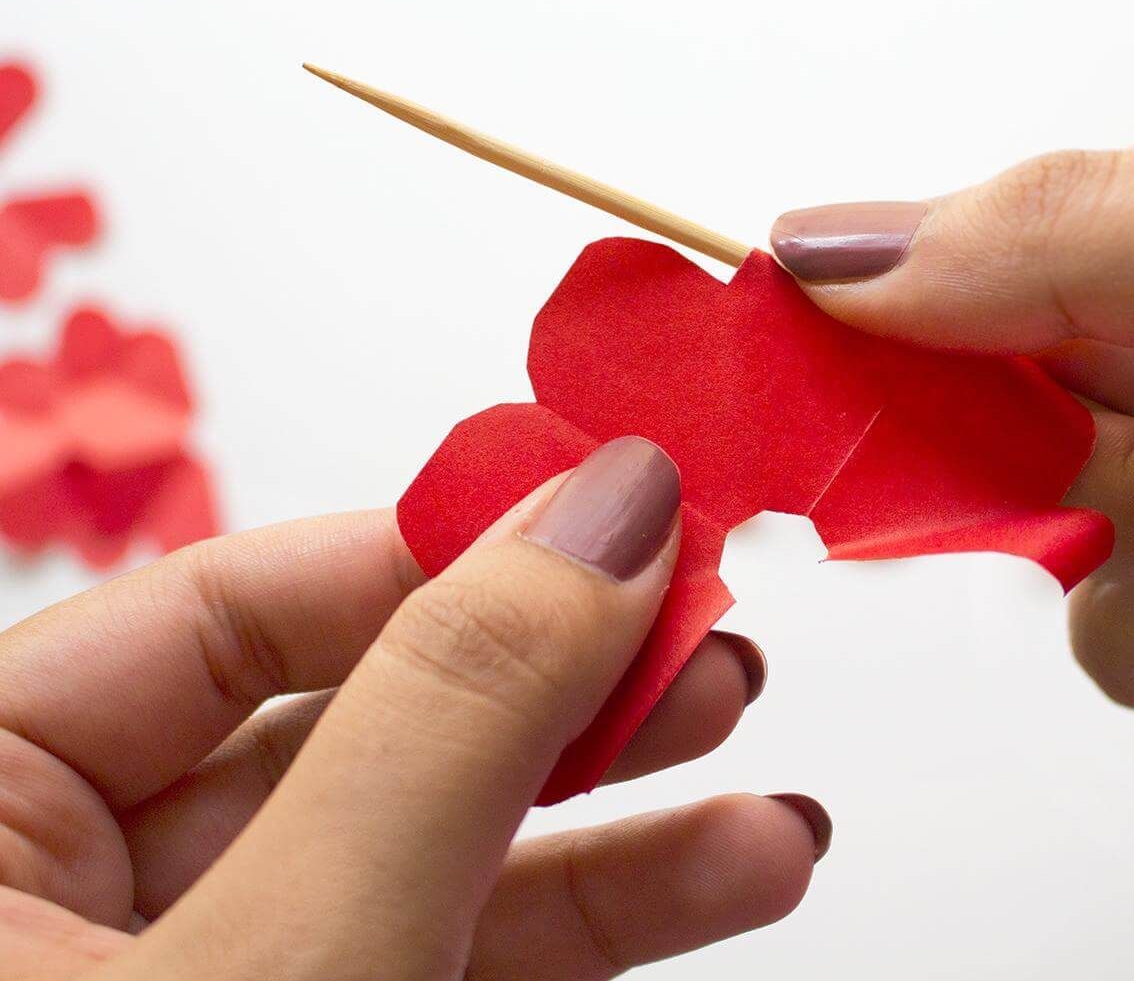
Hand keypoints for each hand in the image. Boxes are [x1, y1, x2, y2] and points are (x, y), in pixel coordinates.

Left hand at [0, 436, 825, 978]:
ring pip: (429, 842)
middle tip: (710, 621)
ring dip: (619, 806)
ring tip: (761, 755)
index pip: (226, 607)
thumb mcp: (286, 958)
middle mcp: (65, 885)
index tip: (629, 509)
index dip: (446, 548)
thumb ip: (446, 721)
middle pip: (356, 714)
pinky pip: (458, 949)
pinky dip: (596, 914)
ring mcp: (197, 973)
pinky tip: (732, 861)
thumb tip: (605, 502)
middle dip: (561, 676)